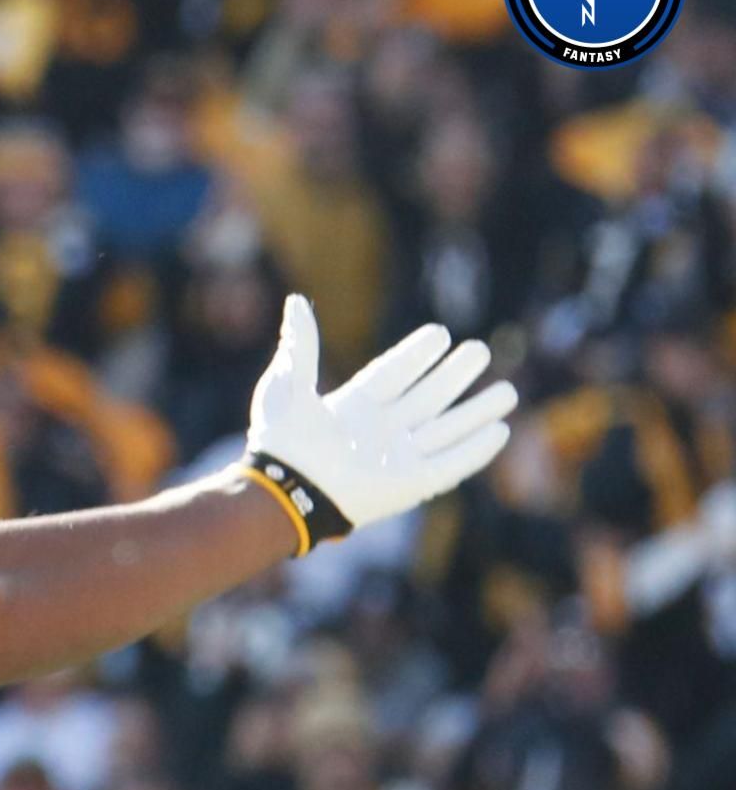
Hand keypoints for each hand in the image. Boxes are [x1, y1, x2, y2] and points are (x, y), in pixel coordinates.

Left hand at [245, 295, 517, 547]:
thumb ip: (301, 346)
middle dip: (454, 375)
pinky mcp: (411, 483)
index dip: (416, 355)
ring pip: (447, 428)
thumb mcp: (287, 385)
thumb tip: (295, 301)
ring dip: (478, 411)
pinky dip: (476, 449)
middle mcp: (380, 430)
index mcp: (353, 407)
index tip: (440, 333)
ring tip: (508, 390)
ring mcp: (397, 457)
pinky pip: (452, 464)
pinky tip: (500, 430)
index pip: (393, 374)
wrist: (285, 488)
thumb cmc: (281, 440)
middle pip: (427, 397)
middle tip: (481, 350)